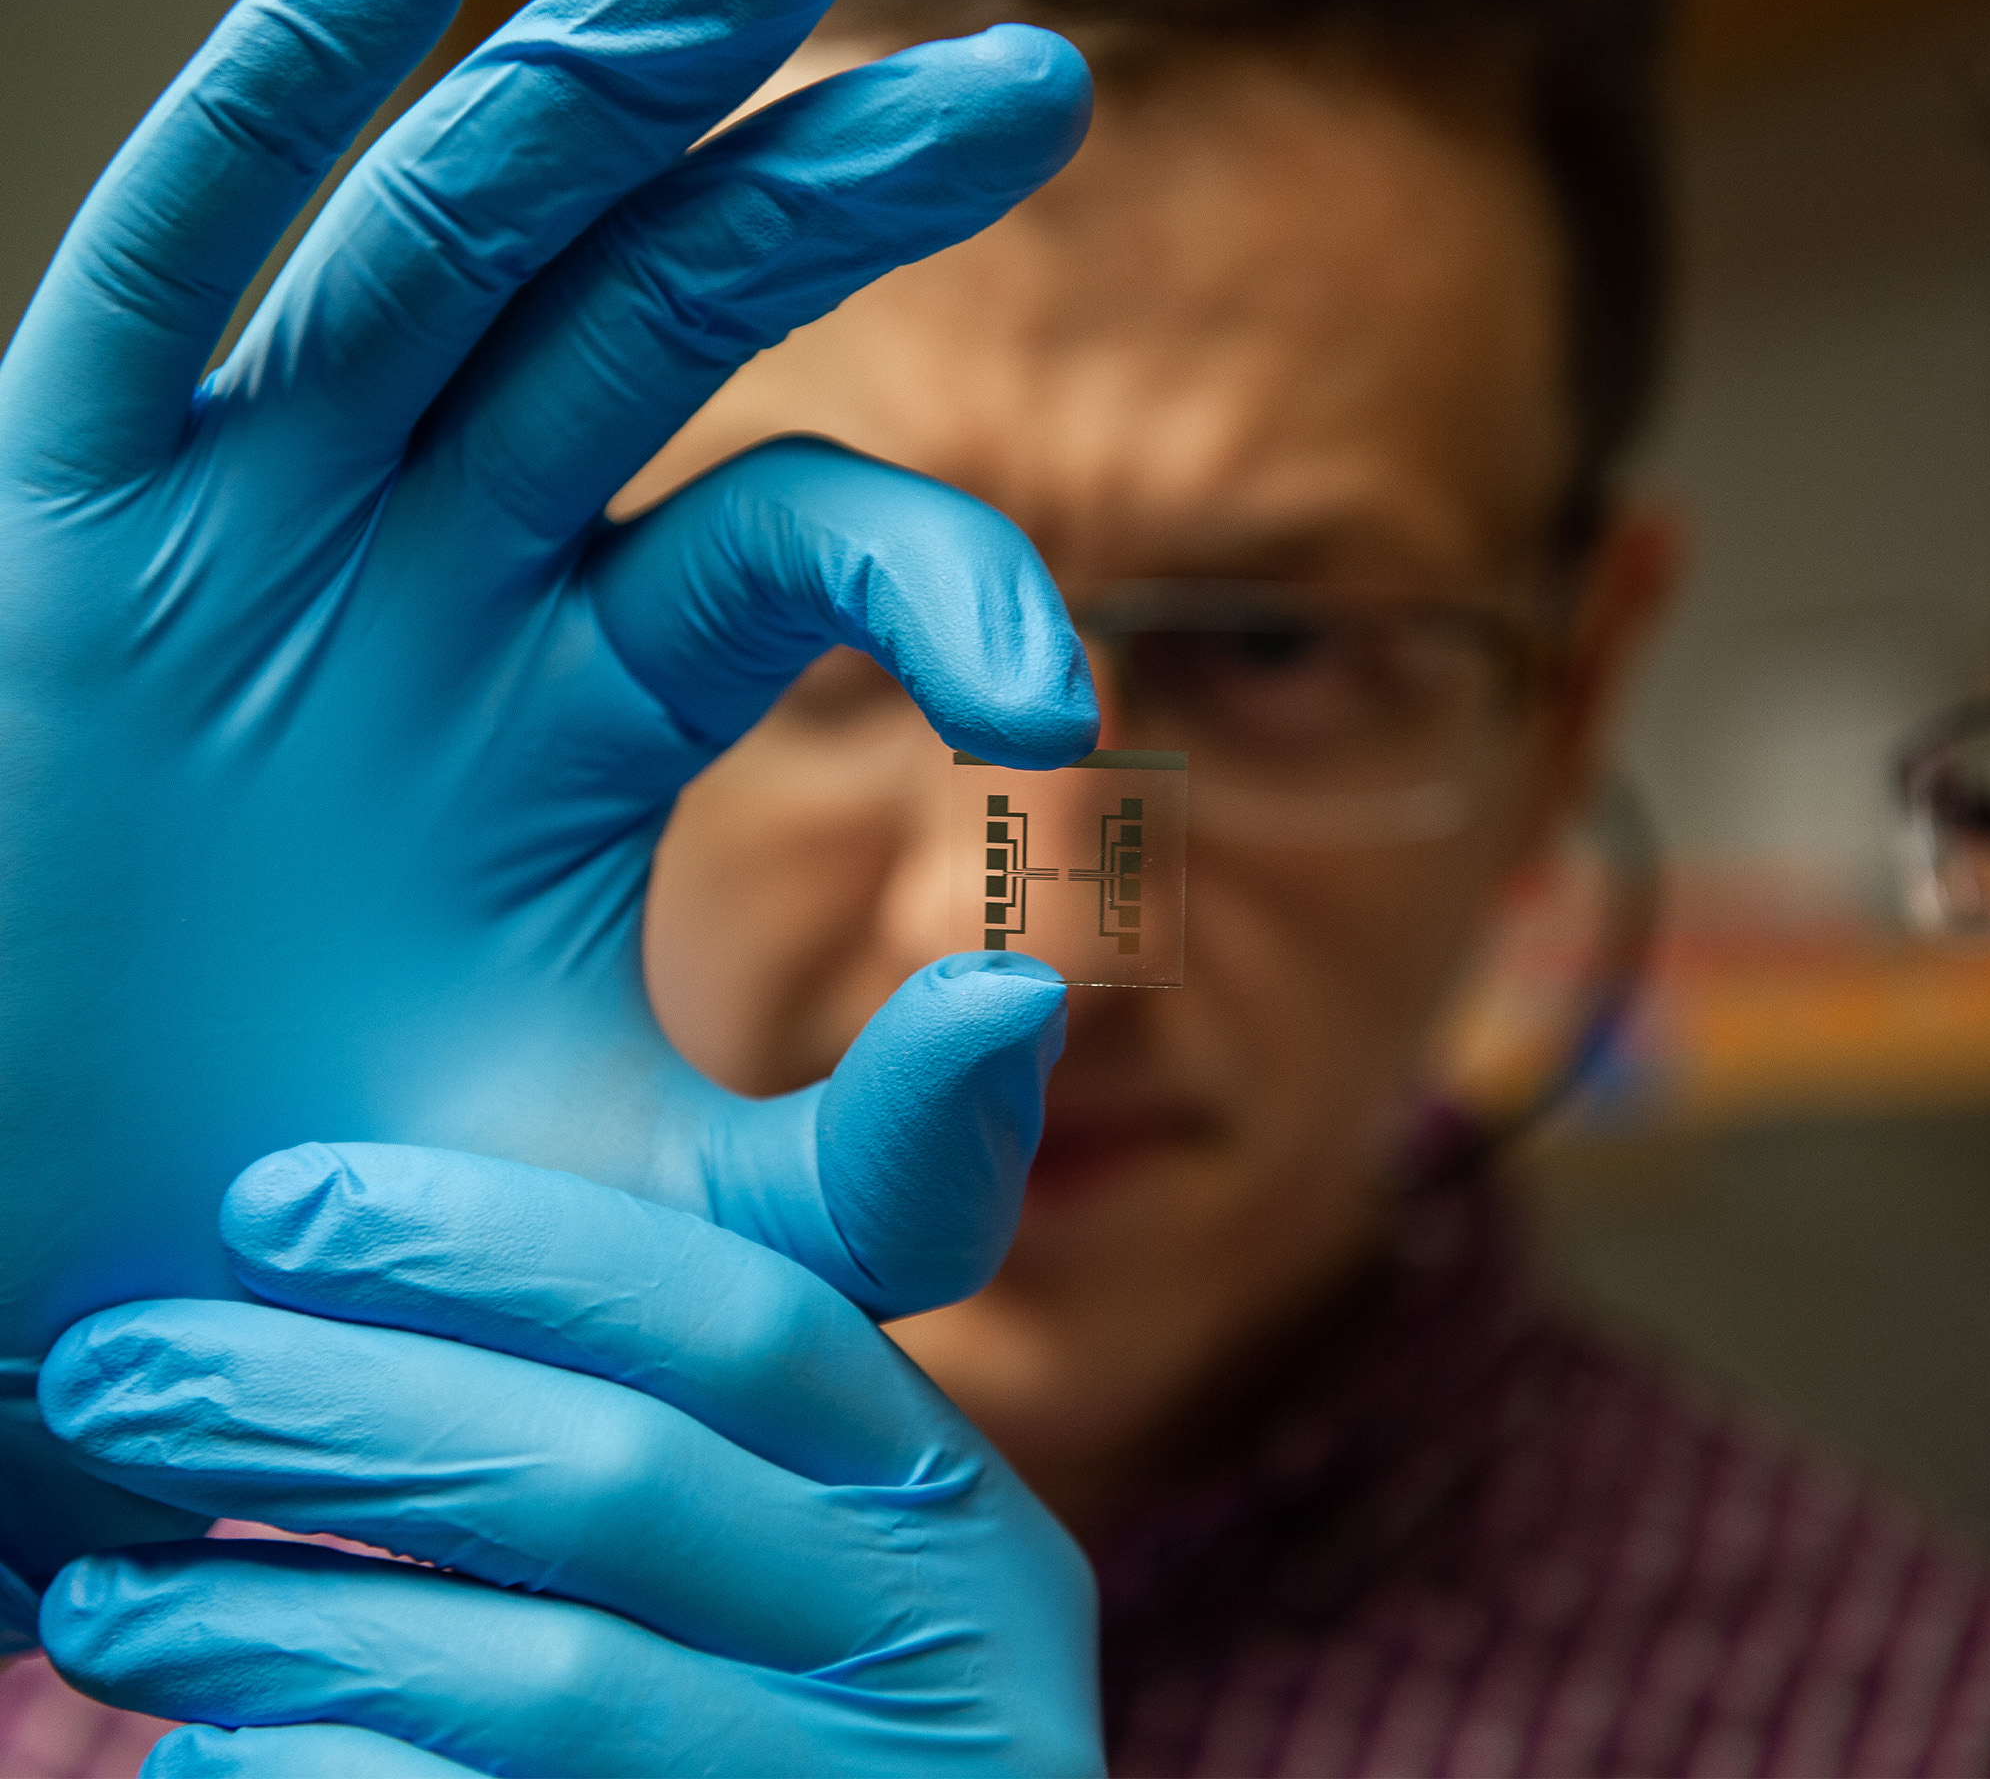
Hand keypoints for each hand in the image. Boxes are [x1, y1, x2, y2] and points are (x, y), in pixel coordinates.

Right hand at [0, 0, 1094, 1634]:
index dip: (950, 580)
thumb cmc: (377, 1300)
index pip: (801, 541)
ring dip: (595, 82)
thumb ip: (887, 1162)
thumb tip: (1038, 985)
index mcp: (583, 705)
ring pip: (447, 244)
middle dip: (824, 183)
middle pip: (657, 311)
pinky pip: (171, 283)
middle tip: (1035, 83)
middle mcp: (437, 579)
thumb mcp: (668, 1235)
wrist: (93, 1353)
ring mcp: (258, 536)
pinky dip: (262, 118)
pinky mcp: (67, 542)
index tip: (1056, 716)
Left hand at [40, 1143, 1100, 1776]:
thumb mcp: (822, 1559)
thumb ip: (698, 1427)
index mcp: (943, 1500)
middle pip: (620, 1482)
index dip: (510, 1245)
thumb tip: (410, 1239)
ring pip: (547, 1678)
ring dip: (291, 1620)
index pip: (749, 1320)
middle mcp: (934, 1644)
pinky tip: (214, 1758)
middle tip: (119, 1372)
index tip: (277, 1204)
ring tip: (110, 1599)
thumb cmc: (784, 1706)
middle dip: (342, 1410)